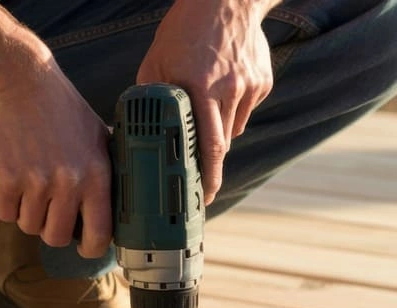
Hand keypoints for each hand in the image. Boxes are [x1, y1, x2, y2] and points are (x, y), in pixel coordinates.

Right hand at [0, 64, 112, 257]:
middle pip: (56, 237)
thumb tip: (117, 200)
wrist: (21, 82)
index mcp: (97, 175)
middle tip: (46, 210)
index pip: (100, 234)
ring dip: (26, 212)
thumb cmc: (61, 108)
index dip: (90, 247)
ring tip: (28, 186)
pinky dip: (5, 202)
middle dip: (50, 228)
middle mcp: (69, 183)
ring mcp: (37, 182)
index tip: (83, 247)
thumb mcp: (97, 136)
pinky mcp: (6, 178)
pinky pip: (5, 213)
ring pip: (28, 226)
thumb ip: (105, 170)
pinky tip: (11, 179)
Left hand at [137, 1, 276, 204]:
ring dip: (218, 131)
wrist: (226, 0)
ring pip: (233, 128)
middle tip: (202, 185)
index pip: (208, 146)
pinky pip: (245, 110)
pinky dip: (232, 109)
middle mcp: (227, 90)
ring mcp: (249, 87)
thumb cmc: (184, 30)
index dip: (207, 177)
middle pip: (223, 145)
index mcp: (199, 87)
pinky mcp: (262, 83)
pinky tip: (222, 88)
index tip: (203, 199)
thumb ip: (150, 94)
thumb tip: (134, 126)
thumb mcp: (157, 60)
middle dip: (212, 168)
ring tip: (205, 110)